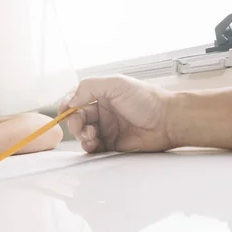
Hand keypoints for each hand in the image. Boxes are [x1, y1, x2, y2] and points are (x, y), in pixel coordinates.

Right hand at [58, 75, 174, 152]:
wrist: (168, 121)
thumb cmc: (147, 99)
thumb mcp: (115, 83)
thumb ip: (88, 87)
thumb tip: (70, 101)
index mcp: (102, 95)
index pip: (76, 99)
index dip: (67, 105)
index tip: (62, 111)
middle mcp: (103, 111)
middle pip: (77, 118)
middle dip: (74, 122)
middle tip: (80, 126)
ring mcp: (107, 128)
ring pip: (83, 133)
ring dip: (81, 135)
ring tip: (92, 136)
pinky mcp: (113, 144)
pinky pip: (94, 147)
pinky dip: (88, 147)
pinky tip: (93, 144)